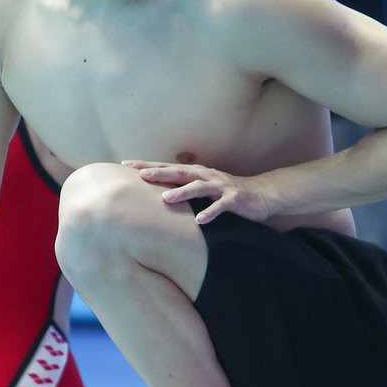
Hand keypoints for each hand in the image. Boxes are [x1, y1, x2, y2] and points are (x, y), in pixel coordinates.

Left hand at [122, 160, 269, 223]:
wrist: (261, 195)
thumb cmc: (225, 193)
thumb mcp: (202, 188)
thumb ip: (182, 188)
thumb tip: (154, 194)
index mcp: (195, 173)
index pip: (167, 167)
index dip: (147, 165)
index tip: (126, 165)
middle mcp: (206, 176)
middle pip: (179, 173)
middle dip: (160, 174)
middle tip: (141, 176)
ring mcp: (220, 187)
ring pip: (199, 188)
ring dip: (183, 193)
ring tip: (166, 199)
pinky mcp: (234, 199)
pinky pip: (221, 206)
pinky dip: (211, 212)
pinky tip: (200, 221)